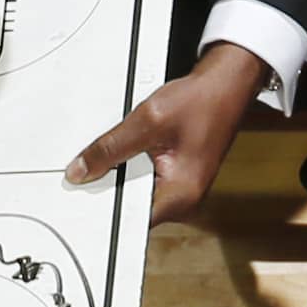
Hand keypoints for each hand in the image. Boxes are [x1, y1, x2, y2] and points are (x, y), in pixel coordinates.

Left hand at [66, 41, 268, 221]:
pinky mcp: (176, 179)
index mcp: (179, 196)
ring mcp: (180, 192)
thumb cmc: (201, 101)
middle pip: (129, 208)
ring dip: (119, 175)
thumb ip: (110, 148)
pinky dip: (130, 167)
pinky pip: (143, 182)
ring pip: (133, 194)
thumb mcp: (147, 121)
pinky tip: (130, 149)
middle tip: (88, 169)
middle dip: (107, 188)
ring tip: (118, 151)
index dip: (100, 209)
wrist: (227, 85)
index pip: (127, 221)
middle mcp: (182, 202)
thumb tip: (80, 170)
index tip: (79, 198)